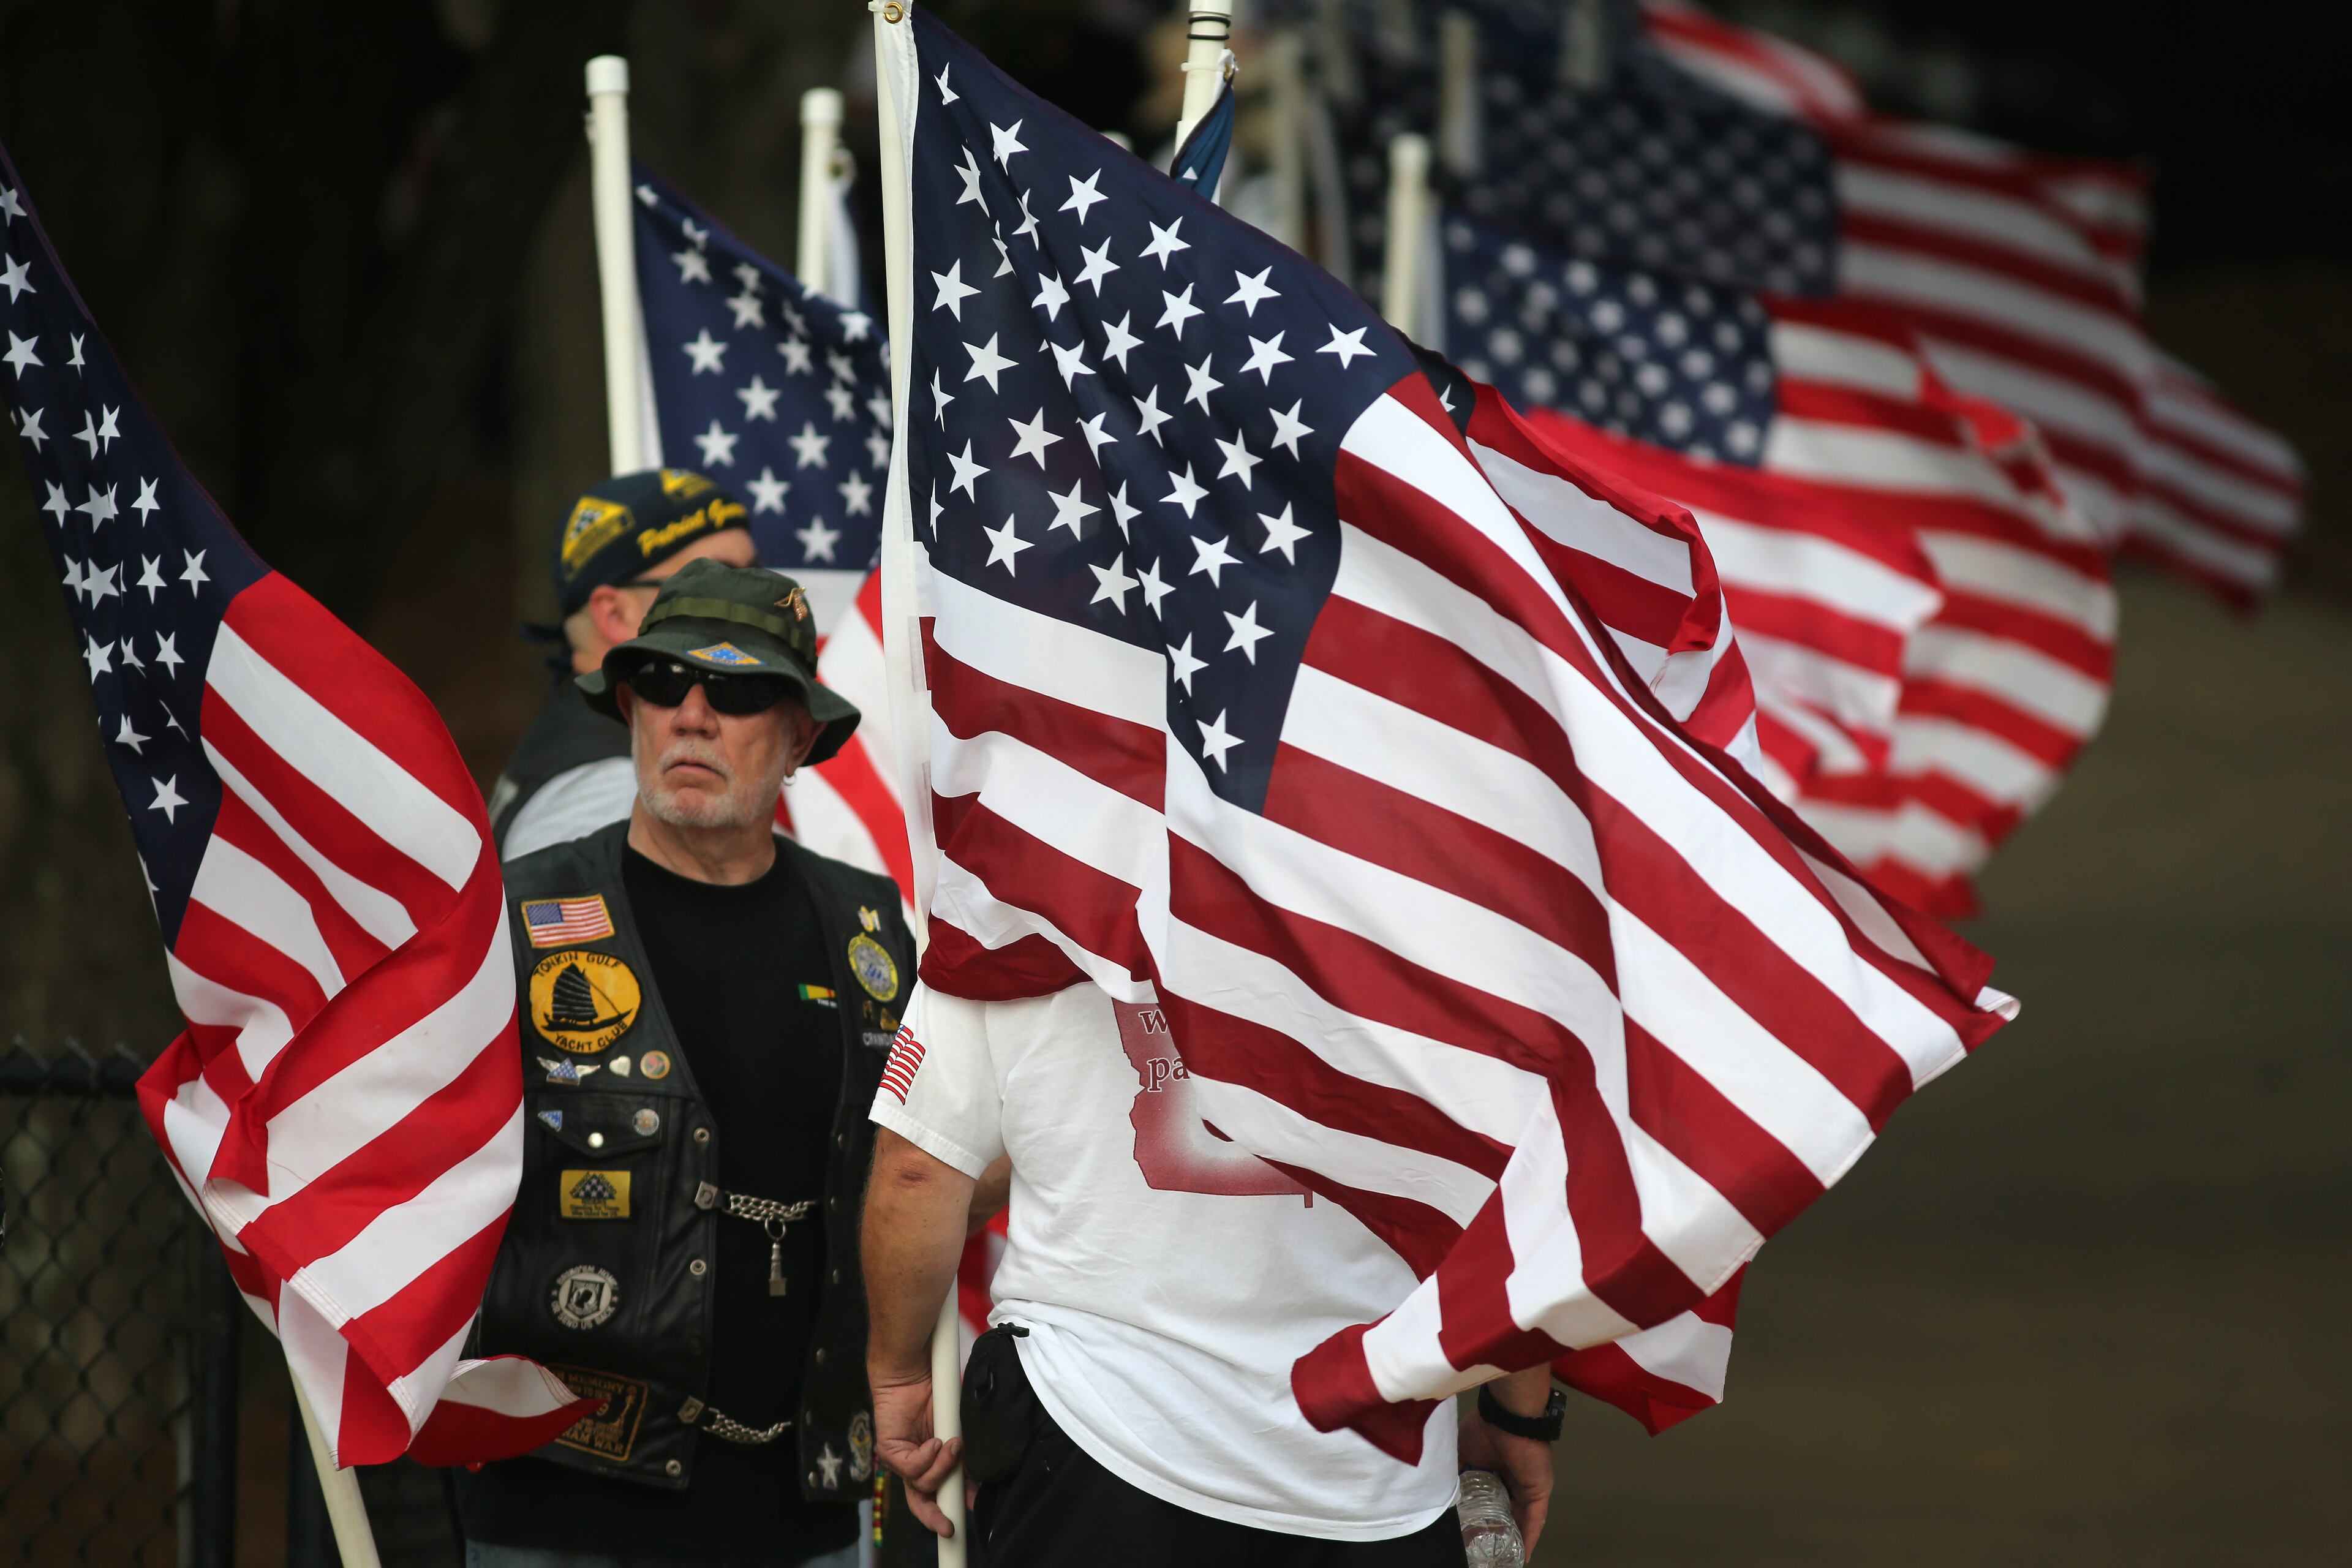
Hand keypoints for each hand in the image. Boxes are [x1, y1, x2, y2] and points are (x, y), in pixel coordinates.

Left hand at [871, 1372, 963, 1537]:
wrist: (914, 1367)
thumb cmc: (938, 1390)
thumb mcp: (960, 1425)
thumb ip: (969, 1451)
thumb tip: (986, 1474)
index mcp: (935, 1459)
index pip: (943, 1492)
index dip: (956, 1506)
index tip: (971, 1514)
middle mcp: (917, 1463)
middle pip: (922, 1503)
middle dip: (938, 1516)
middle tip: (950, 1525)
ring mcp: (902, 1460)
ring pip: (923, 1484)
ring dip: (943, 1468)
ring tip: (953, 1443)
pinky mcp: (889, 1452)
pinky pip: (912, 1469)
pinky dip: (927, 1457)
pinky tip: (935, 1441)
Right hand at [1459, 1383, 1554, 1554]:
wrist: (1507, 1415)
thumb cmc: (1485, 1427)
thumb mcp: (1462, 1452)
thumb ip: (1458, 1469)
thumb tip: (1443, 1488)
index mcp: (1495, 1468)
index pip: (1490, 1498)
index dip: (1482, 1515)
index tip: (1471, 1531)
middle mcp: (1512, 1479)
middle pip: (1506, 1511)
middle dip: (1497, 1531)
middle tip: (1486, 1549)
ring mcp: (1527, 1486)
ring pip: (1520, 1519)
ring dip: (1512, 1539)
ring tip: (1503, 1557)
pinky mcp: (1538, 1491)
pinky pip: (1534, 1520)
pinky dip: (1528, 1538)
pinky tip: (1522, 1555)